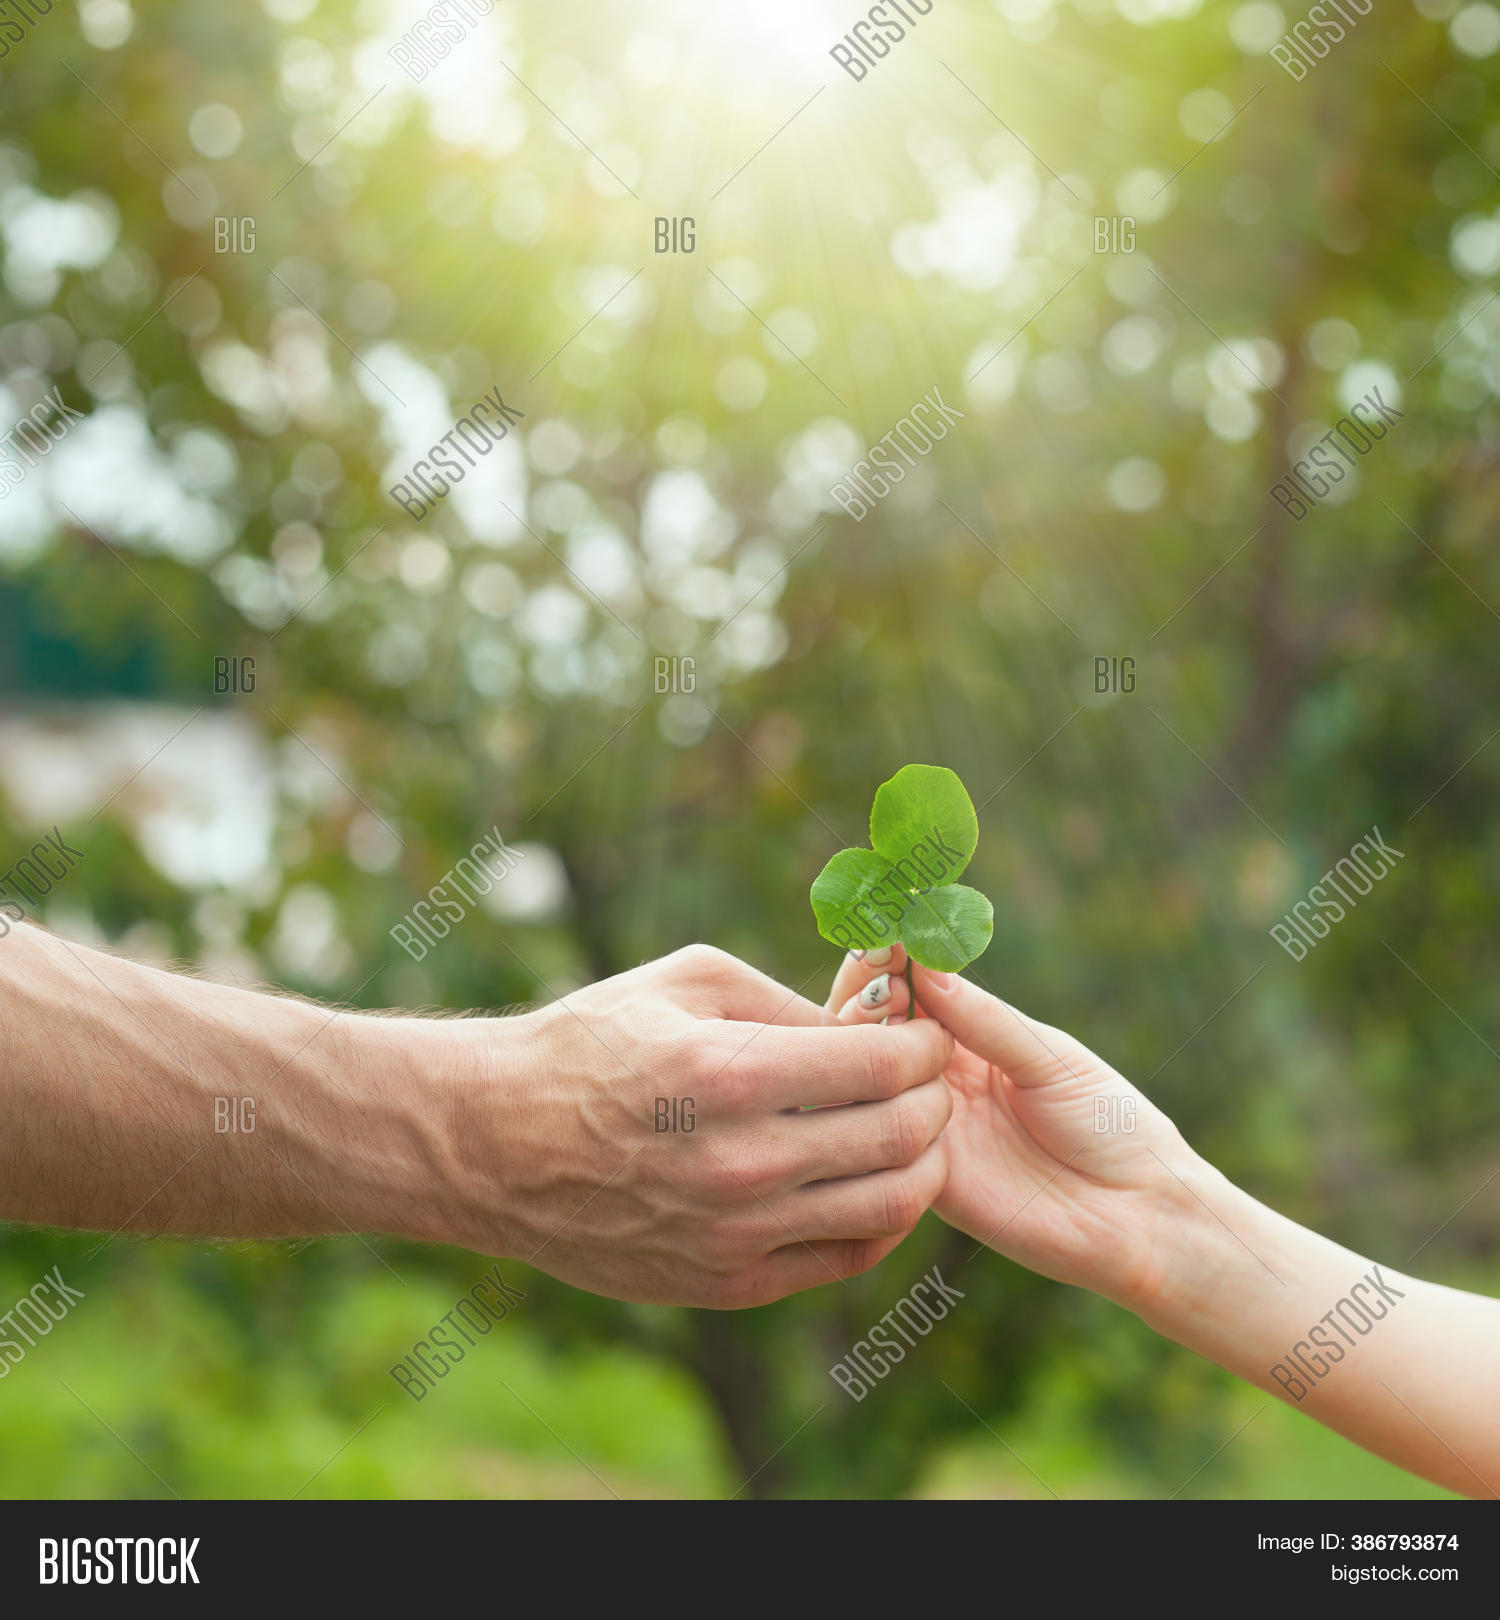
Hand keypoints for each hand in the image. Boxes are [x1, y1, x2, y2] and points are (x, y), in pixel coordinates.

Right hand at [446, 946, 953, 1308]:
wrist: (494, 1144)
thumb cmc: (590, 1044)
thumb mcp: (686, 983)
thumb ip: (789, 1003)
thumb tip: (872, 1028)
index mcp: (728, 1075)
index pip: (885, 1066)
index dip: (925, 1044)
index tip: (923, 1033)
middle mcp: (740, 1164)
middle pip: (903, 1137)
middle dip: (934, 1096)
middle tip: (925, 1076)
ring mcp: (736, 1235)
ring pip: (891, 1205)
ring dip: (922, 1160)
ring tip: (909, 1127)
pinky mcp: (727, 1284)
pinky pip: (846, 1257)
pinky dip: (882, 1217)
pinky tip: (872, 1179)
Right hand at [827, 950, 1200, 1312]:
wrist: (1140, 1213)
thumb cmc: (1109, 1122)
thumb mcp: (1048, 1057)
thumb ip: (983, 1017)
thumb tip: (921, 958)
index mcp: (968, 1036)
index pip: (905, 988)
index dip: (887, 961)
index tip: (885, 939)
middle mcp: (936, 1079)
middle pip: (866, 1031)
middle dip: (864, 998)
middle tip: (884, 984)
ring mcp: (925, 1128)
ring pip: (861, 1083)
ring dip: (861, 1048)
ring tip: (888, 1024)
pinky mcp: (922, 1181)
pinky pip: (876, 1144)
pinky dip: (870, 1111)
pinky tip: (889, 1091)